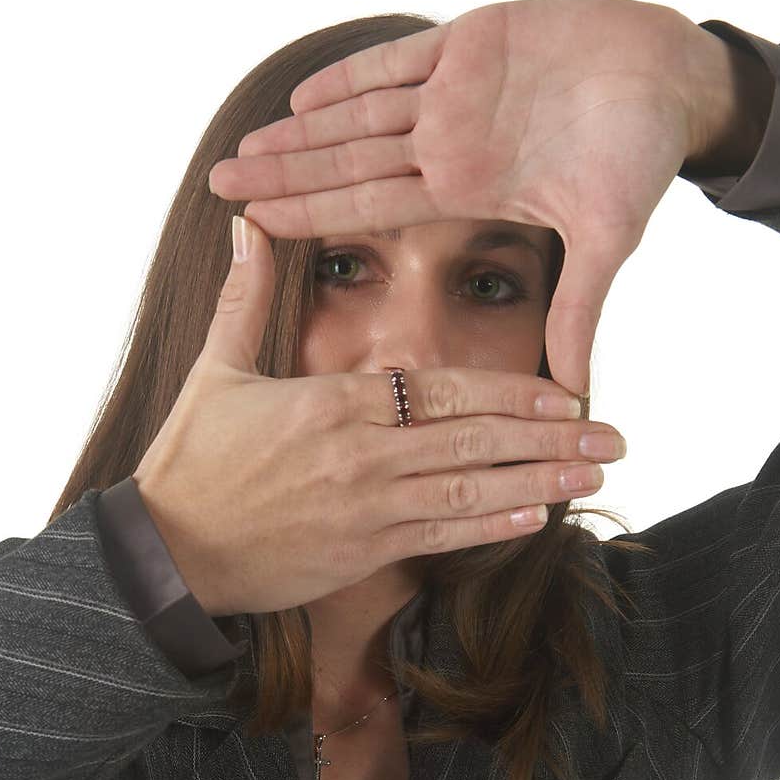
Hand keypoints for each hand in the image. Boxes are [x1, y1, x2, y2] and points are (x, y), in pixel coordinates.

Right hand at [131, 217, 625, 616]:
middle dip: (549, 436)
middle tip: (613, 434)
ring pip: (470, 491)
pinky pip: (440, 538)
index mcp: (333, 401)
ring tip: (594, 473)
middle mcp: (361, 452)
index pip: (441, 389)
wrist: (166, 552)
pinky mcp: (362, 553)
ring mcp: (366, 506)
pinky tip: (540, 517)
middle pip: (474, 438)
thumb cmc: (194, 460)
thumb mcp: (216, 370)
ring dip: (540, 481)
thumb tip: (248, 226)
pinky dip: (491, 528)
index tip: (564, 390)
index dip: (511, 390)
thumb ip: (244, 298)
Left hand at [208, 0, 713, 397]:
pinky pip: (400, 59)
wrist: (673, 78)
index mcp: (467, 187)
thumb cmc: (642, 157)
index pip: (374, 207)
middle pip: (348, 161)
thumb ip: (578, 306)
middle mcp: (448, 142)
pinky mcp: (474, 38)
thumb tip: (574, 390)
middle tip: (216, 184)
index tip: (257, 228)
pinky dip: (353, 75)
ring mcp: (456, 90)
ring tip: (244, 147)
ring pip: (359, 112)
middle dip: (285, 174)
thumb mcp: (607, 238)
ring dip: (302, 130)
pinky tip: (304, 97)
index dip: (315, 215)